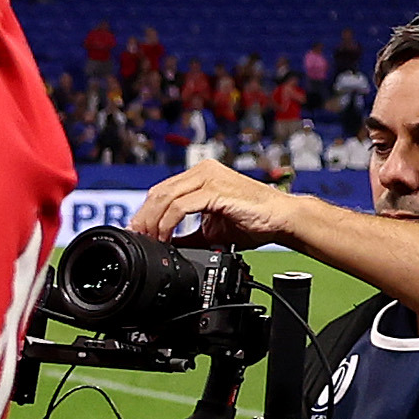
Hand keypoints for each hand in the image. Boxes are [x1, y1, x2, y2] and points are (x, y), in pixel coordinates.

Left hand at [133, 160, 320, 247]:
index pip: (162, 190)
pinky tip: (166, 237)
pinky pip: (181, 207)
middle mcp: (203, 172)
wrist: (282, 219)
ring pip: (165, 198)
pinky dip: (168, 224)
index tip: (136, 232)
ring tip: (150, 240)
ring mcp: (209, 178)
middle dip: (143, 218)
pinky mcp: (216, 191)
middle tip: (137, 238)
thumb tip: (164, 246)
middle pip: (159, 192)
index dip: (145, 212)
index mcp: (200, 176)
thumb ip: (186, 234)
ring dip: (152, 222)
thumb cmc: (253, 221)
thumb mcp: (210, 230)